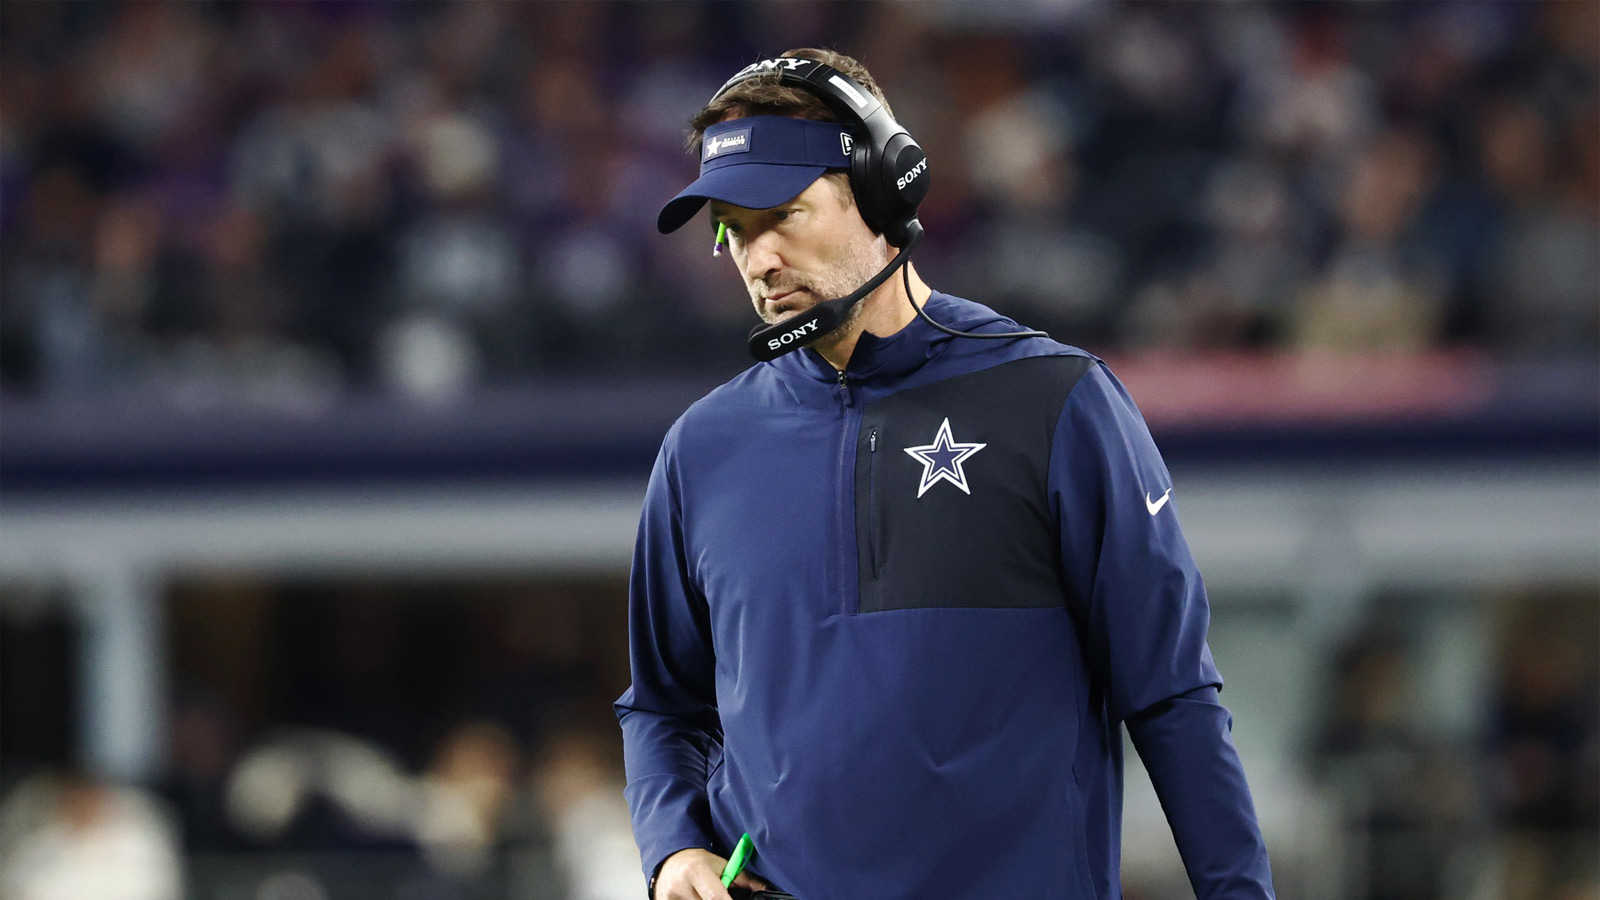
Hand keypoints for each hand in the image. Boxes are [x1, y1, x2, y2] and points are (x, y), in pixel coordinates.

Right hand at [655, 848, 769, 899]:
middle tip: (719, 896)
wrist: (670, 860)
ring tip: (704, 893)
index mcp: (696, 871)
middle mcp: (680, 885)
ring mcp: (669, 898)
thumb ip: (743, 879)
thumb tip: (765, 889)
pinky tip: (695, 897)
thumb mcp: (721, 865)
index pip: (716, 897)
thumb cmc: (699, 863)